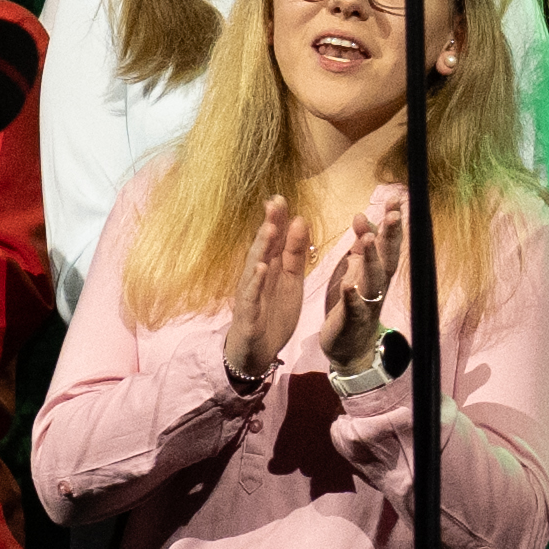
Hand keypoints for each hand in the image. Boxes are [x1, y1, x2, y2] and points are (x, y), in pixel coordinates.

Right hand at [230, 185, 314, 378]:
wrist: (257, 351)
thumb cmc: (272, 313)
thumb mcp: (291, 281)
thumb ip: (295, 254)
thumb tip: (300, 221)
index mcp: (271, 268)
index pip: (274, 239)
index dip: (278, 219)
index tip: (283, 197)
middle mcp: (257, 276)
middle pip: (263, 247)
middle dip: (269, 225)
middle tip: (275, 202)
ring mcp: (251, 293)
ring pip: (255, 267)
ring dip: (261, 248)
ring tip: (269, 229)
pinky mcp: (249, 313)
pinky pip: (252, 296)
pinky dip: (256, 283)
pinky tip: (260, 269)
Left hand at [305, 187, 405, 369]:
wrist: (351, 346)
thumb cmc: (356, 304)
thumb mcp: (359, 269)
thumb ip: (362, 244)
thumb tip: (361, 215)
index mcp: (378, 271)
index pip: (388, 243)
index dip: (392, 223)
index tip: (395, 200)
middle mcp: (378, 286)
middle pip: (388, 258)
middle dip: (390, 236)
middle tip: (393, 214)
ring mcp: (367, 304)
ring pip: (373, 280)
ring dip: (372, 260)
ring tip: (367, 240)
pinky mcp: (352, 321)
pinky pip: (354, 309)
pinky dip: (353, 298)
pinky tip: (349, 287)